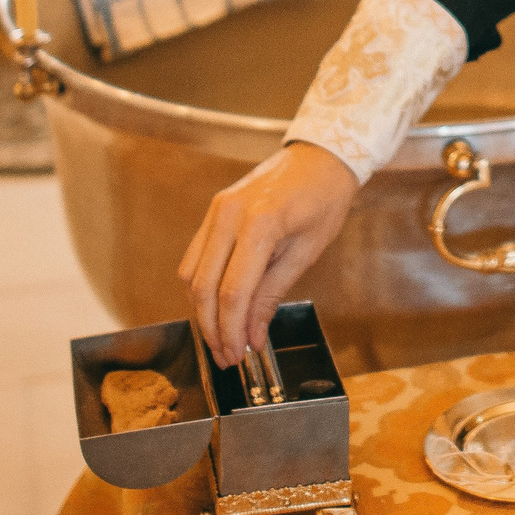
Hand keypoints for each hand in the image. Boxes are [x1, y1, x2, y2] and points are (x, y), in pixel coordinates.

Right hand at [180, 140, 357, 368]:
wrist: (320, 157)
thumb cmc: (323, 201)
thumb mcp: (306, 252)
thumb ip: (272, 295)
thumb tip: (252, 336)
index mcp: (260, 224)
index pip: (233, 292)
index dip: (231, 331)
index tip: (238, 356)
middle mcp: (228, 215)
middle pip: (204, 287)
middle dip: (212, 329)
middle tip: (226, 357)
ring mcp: (216, 210)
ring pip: (191, 275)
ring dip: (202, 311)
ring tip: (222, 336)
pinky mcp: (213, 210)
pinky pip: (195, 257)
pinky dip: (201, 286)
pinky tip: (218, 305)